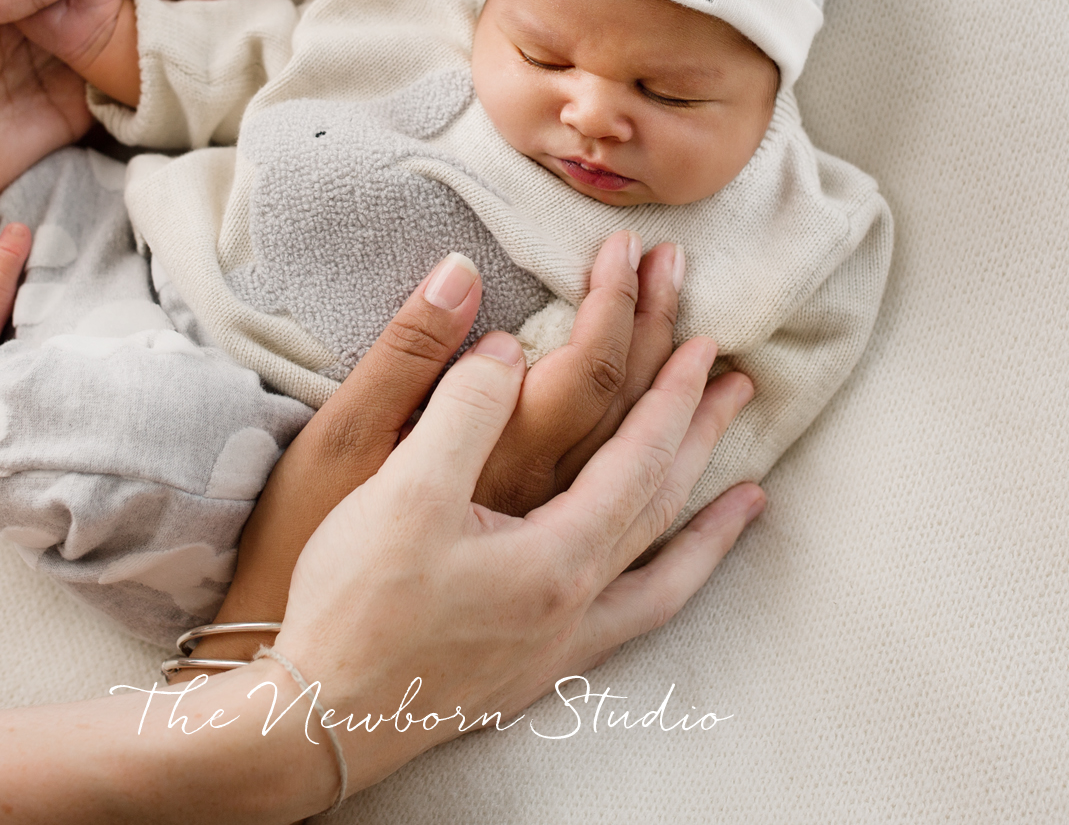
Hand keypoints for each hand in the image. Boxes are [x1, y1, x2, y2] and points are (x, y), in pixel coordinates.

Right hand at [183, 232, 701, 669]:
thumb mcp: (403, 488)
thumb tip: (509, 349)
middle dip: (703, 439)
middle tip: (740, 388)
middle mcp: (577, 606)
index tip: (708, 345)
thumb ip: (464, 408)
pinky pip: (628, 622)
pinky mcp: (532, 674)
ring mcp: (559, 647)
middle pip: (663, 508)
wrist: (319, 724)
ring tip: (749, 500)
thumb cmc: (356, 605)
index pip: (638, 458)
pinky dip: (662, 589)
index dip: (673, 395)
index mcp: (556, 555)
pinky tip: (650, 581)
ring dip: (707, 528)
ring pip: (661, 578)